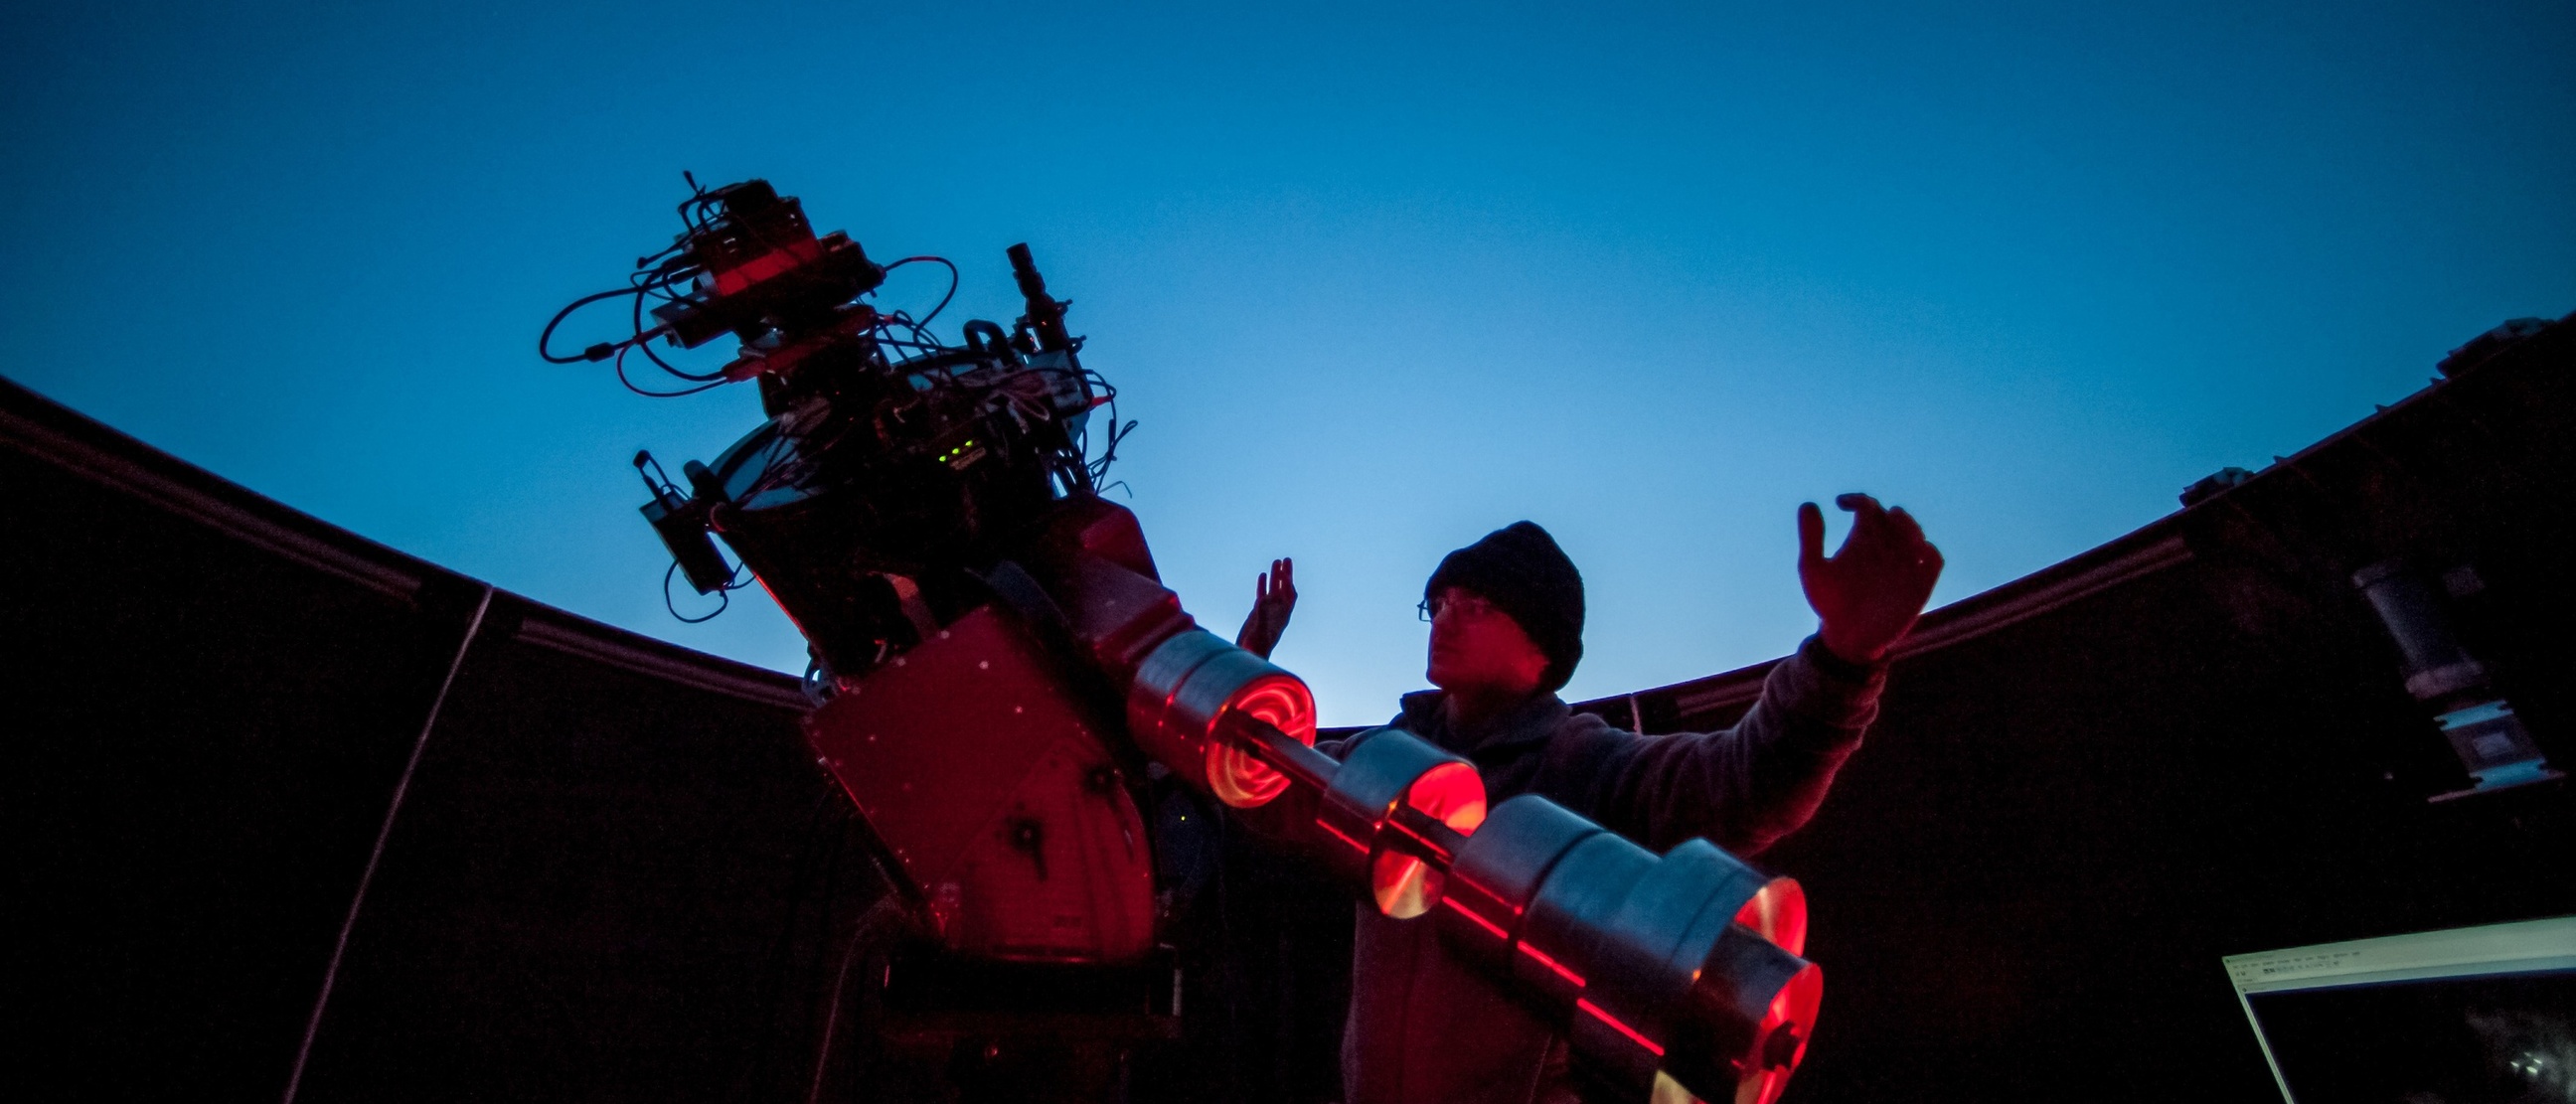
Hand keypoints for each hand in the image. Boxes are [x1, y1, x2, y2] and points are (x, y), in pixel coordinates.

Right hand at [1235, 557, 1297, 658]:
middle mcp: (1277, 612)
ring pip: (1273, 590)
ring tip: (1276, 561)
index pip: (1289, 596)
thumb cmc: (1257, 647)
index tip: (1283, 571)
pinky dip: (1263, 585)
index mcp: (1282, 617)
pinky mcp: (1258, 613)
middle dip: (1286, 575)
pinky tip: (1262, 575)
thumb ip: (1262, 615)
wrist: (1249, 657)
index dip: (1288, 583)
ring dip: (1275, 576)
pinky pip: (1263, 595)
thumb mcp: (1260, 630)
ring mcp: (1268, 612)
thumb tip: (1264, 599)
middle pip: (1284, 590)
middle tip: (1286, 559)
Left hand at [1798, 494, 1942, 663]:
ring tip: (1899, 537)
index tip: (1842, 504)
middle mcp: (1884, 546)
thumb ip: (1811, 537)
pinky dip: (1930, 552)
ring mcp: (1903, 563)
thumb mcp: (1813, 570)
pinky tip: (1916, 555)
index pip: (1868, 506)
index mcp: (1861, 538)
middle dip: (1890, 515)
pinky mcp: (1920, 583)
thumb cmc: (1829, 604)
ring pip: (1916, 532)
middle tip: (1876, 525)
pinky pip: (1934, 559)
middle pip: (1895, 515)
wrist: (1848, 638)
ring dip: (1911, 528)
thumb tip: (1809, 504)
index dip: (1858, 499)